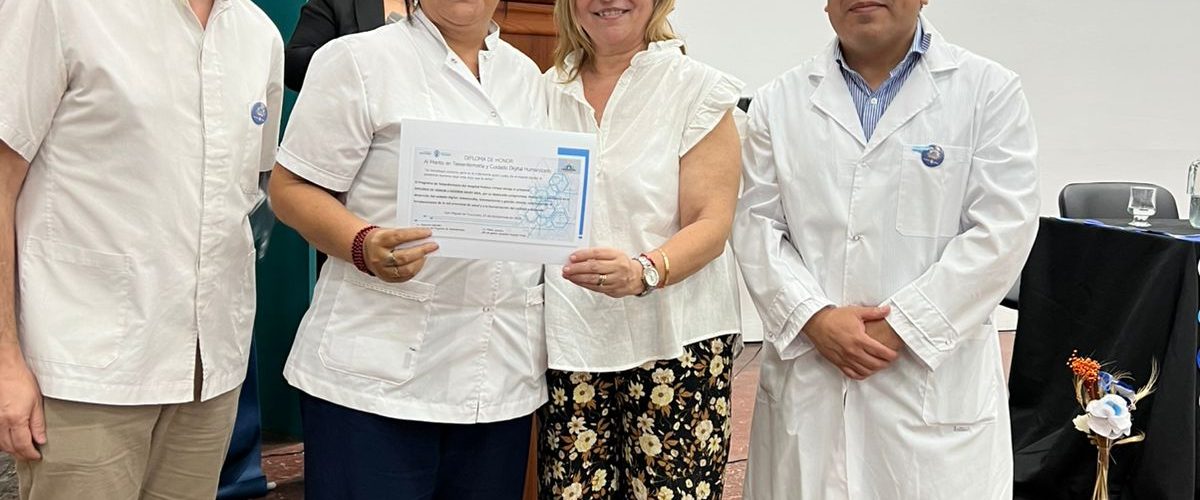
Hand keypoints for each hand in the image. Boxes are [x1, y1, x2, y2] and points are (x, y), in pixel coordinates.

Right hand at [0, 345, 45, 459]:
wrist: (4, 368)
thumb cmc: (20, 380)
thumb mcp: (36, 402)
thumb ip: (38, 423)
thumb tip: (41, 439)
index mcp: (15, 419)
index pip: (23, 445)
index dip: (30, 454)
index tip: (36, 456)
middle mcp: (1, 422)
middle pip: (10, 447)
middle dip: (21, 454)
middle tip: (30, 454)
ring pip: (0, 444)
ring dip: (11, 449)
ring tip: (21, 449)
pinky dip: (2, 441)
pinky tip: (8, 440)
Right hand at [364, 227, 437, 282]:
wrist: (363, 250)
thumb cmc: (379, 240)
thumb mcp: (387, 232)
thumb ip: (403, 234)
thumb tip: (424, 236)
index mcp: (379, 241)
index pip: (399, 237)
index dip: (415, 234)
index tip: (427, 233)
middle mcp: (379, 256)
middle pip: (404, 256)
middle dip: (422, 250)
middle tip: (433, 245)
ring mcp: (382, 269)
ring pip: (406, 269)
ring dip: (420, 261)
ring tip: (426, 254)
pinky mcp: (386, 278)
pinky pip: (405, 277)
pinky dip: (415, 269)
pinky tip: (419, 262)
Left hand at [561, 248, 643, 297]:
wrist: (637, 277)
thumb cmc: (622, 264)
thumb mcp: (614, 254)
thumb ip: (598, 255)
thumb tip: (578, 258)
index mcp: (617, 255)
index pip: (598, 253)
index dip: (583, 255)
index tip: (572, 257)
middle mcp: (618, 267)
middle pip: (595, 267)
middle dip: (577, 268)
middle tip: (567, 268)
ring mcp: (616, 280)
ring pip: (594, 279)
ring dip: (578, 278)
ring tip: (568, 275)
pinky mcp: (613, 290)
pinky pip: (595, 288)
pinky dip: (583, 284)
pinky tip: (576, 281)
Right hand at [803, 306, 897, 379]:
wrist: (816, 323)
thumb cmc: (835, 318)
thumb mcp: (856, 312)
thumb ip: (873, 312)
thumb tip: (887, 310)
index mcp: (859, 339)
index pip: (881, 352)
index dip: (891, 355)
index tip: (894, 354)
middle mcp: (853, 351)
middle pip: (875, 364)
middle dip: (885, 363)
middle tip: (889, 359)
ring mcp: (845, 359)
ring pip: (865, 371)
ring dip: (875, 370)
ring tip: (879, 364)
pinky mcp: (838, 363)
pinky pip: (852, 374)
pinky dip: (861, 375)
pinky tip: (865, 371)